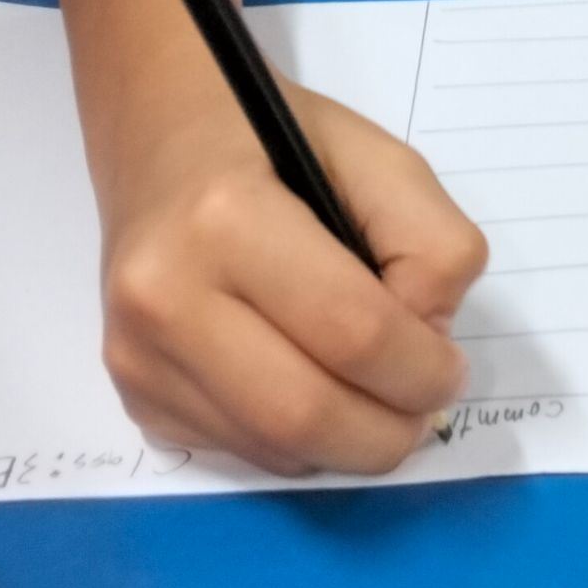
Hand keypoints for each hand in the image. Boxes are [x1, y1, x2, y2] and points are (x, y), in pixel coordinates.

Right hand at [94, 76, 488, 475]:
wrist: (160, 138)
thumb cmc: (276, 139)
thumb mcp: (376, 155)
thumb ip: (428, 240)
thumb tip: (430, 339)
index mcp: (227, 219)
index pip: (351, 331)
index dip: (420, 367)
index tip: (453, 368)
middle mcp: (166, 297)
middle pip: (304, 413)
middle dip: (388, 430)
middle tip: (426, 406)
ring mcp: (138, 356)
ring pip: (272, 449)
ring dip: (348, 444)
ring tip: (382, 401)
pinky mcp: (134, 395)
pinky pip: (239, 450)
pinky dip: (298, 443)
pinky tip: (318, 390)